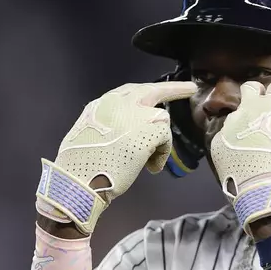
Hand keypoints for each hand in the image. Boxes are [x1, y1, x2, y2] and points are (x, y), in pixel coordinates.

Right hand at [35, 82, 196, 234]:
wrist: (80, 180)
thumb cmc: (80, 166)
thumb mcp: (89, 134)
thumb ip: (109, 124)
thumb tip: (124, 129)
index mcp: (102, 105)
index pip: (129, 91)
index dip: (145, 91)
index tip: (158, 89)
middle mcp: (120, 103)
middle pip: (153, 90)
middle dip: (174, 89)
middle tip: (190, 89)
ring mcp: (136, 114)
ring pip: (161, 119)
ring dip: (159, 139)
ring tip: (147, 161)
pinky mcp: (150, 130)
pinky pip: (165, 139)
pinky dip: (161, 154)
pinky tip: (150, 167)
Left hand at [209, 80, 270, 234]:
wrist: (269, 194)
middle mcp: (247, 111)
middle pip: (249, 88)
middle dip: (258, 91)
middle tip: (266, 101)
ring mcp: (229, 128)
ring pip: (236, 114)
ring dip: (246, 119)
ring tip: (254, 134)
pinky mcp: (218, 146)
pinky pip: (226, 138)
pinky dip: (235, 142)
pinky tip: (243, 153)